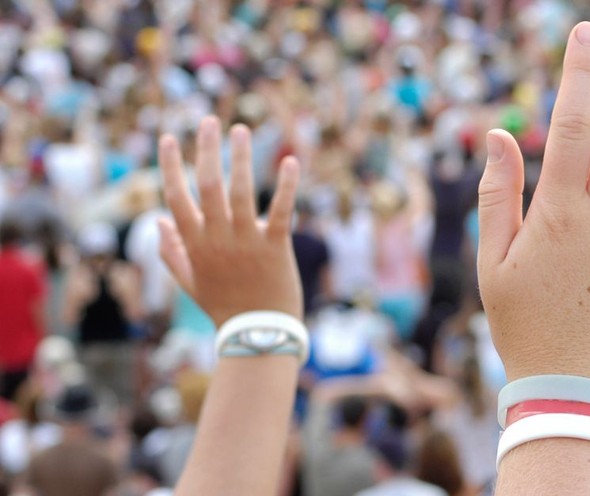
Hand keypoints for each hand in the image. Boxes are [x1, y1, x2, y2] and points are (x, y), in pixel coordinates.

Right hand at [157, 117, 301, 326]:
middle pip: (207, 185)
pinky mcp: (275, 247)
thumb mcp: (190, 283)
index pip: (176, 197)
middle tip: (209, 120)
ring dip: (241, 158)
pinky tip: (291, 162)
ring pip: (240, 192)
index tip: (169, 138)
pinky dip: (286, 186)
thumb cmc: (224, 307)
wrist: (257, 335)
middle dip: (206, 149)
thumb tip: (158, 219)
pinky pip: (280, 211)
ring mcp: (246, 241)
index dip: (171, 166)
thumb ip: (171, 252)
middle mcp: (217, 238)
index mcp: (194, 244)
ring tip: (242, 129)